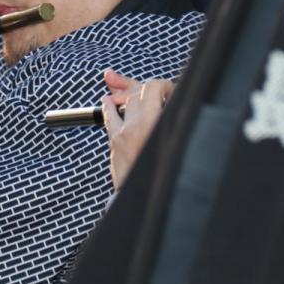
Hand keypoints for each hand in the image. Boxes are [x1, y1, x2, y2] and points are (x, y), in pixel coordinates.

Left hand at [101, 69, 173, 189]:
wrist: (146, 198)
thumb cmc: (164, 174)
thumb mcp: (177, 142)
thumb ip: (175, 121)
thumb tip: (174, 104)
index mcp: (158, 122)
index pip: (154, 87)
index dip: (163, 85)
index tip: (170, 91)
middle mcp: (140, 123)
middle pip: (139, 92)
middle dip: (147, 89)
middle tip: (156, 92)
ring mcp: (125, 131)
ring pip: (125, 101)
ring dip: (129, 94)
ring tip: (129, 89)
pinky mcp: (115, 141)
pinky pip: (109, 116)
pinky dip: (108, 105)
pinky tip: (107, 100)